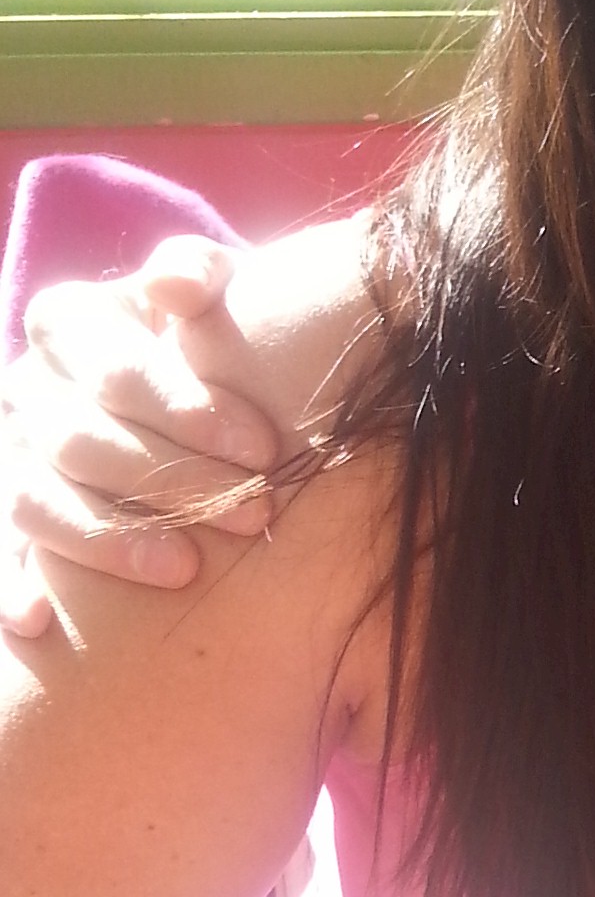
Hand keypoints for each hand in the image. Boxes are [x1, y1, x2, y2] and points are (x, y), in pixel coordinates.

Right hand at [2, 238, 270, 638]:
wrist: (169, 378)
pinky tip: (37, 623)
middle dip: (172, 482)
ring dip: (106, 539)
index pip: (118, 370)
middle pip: (82, 440)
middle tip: (256, 516)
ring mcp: (7, 449)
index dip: (191, 411)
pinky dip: (8, 584)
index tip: (266, 450)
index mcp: (66, 323)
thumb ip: (196, 273)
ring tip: (182, 571)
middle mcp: (25, 386)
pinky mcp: (5, 507)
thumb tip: (180, 290)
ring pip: (32, 499)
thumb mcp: (205, 291)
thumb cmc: (199, 339)